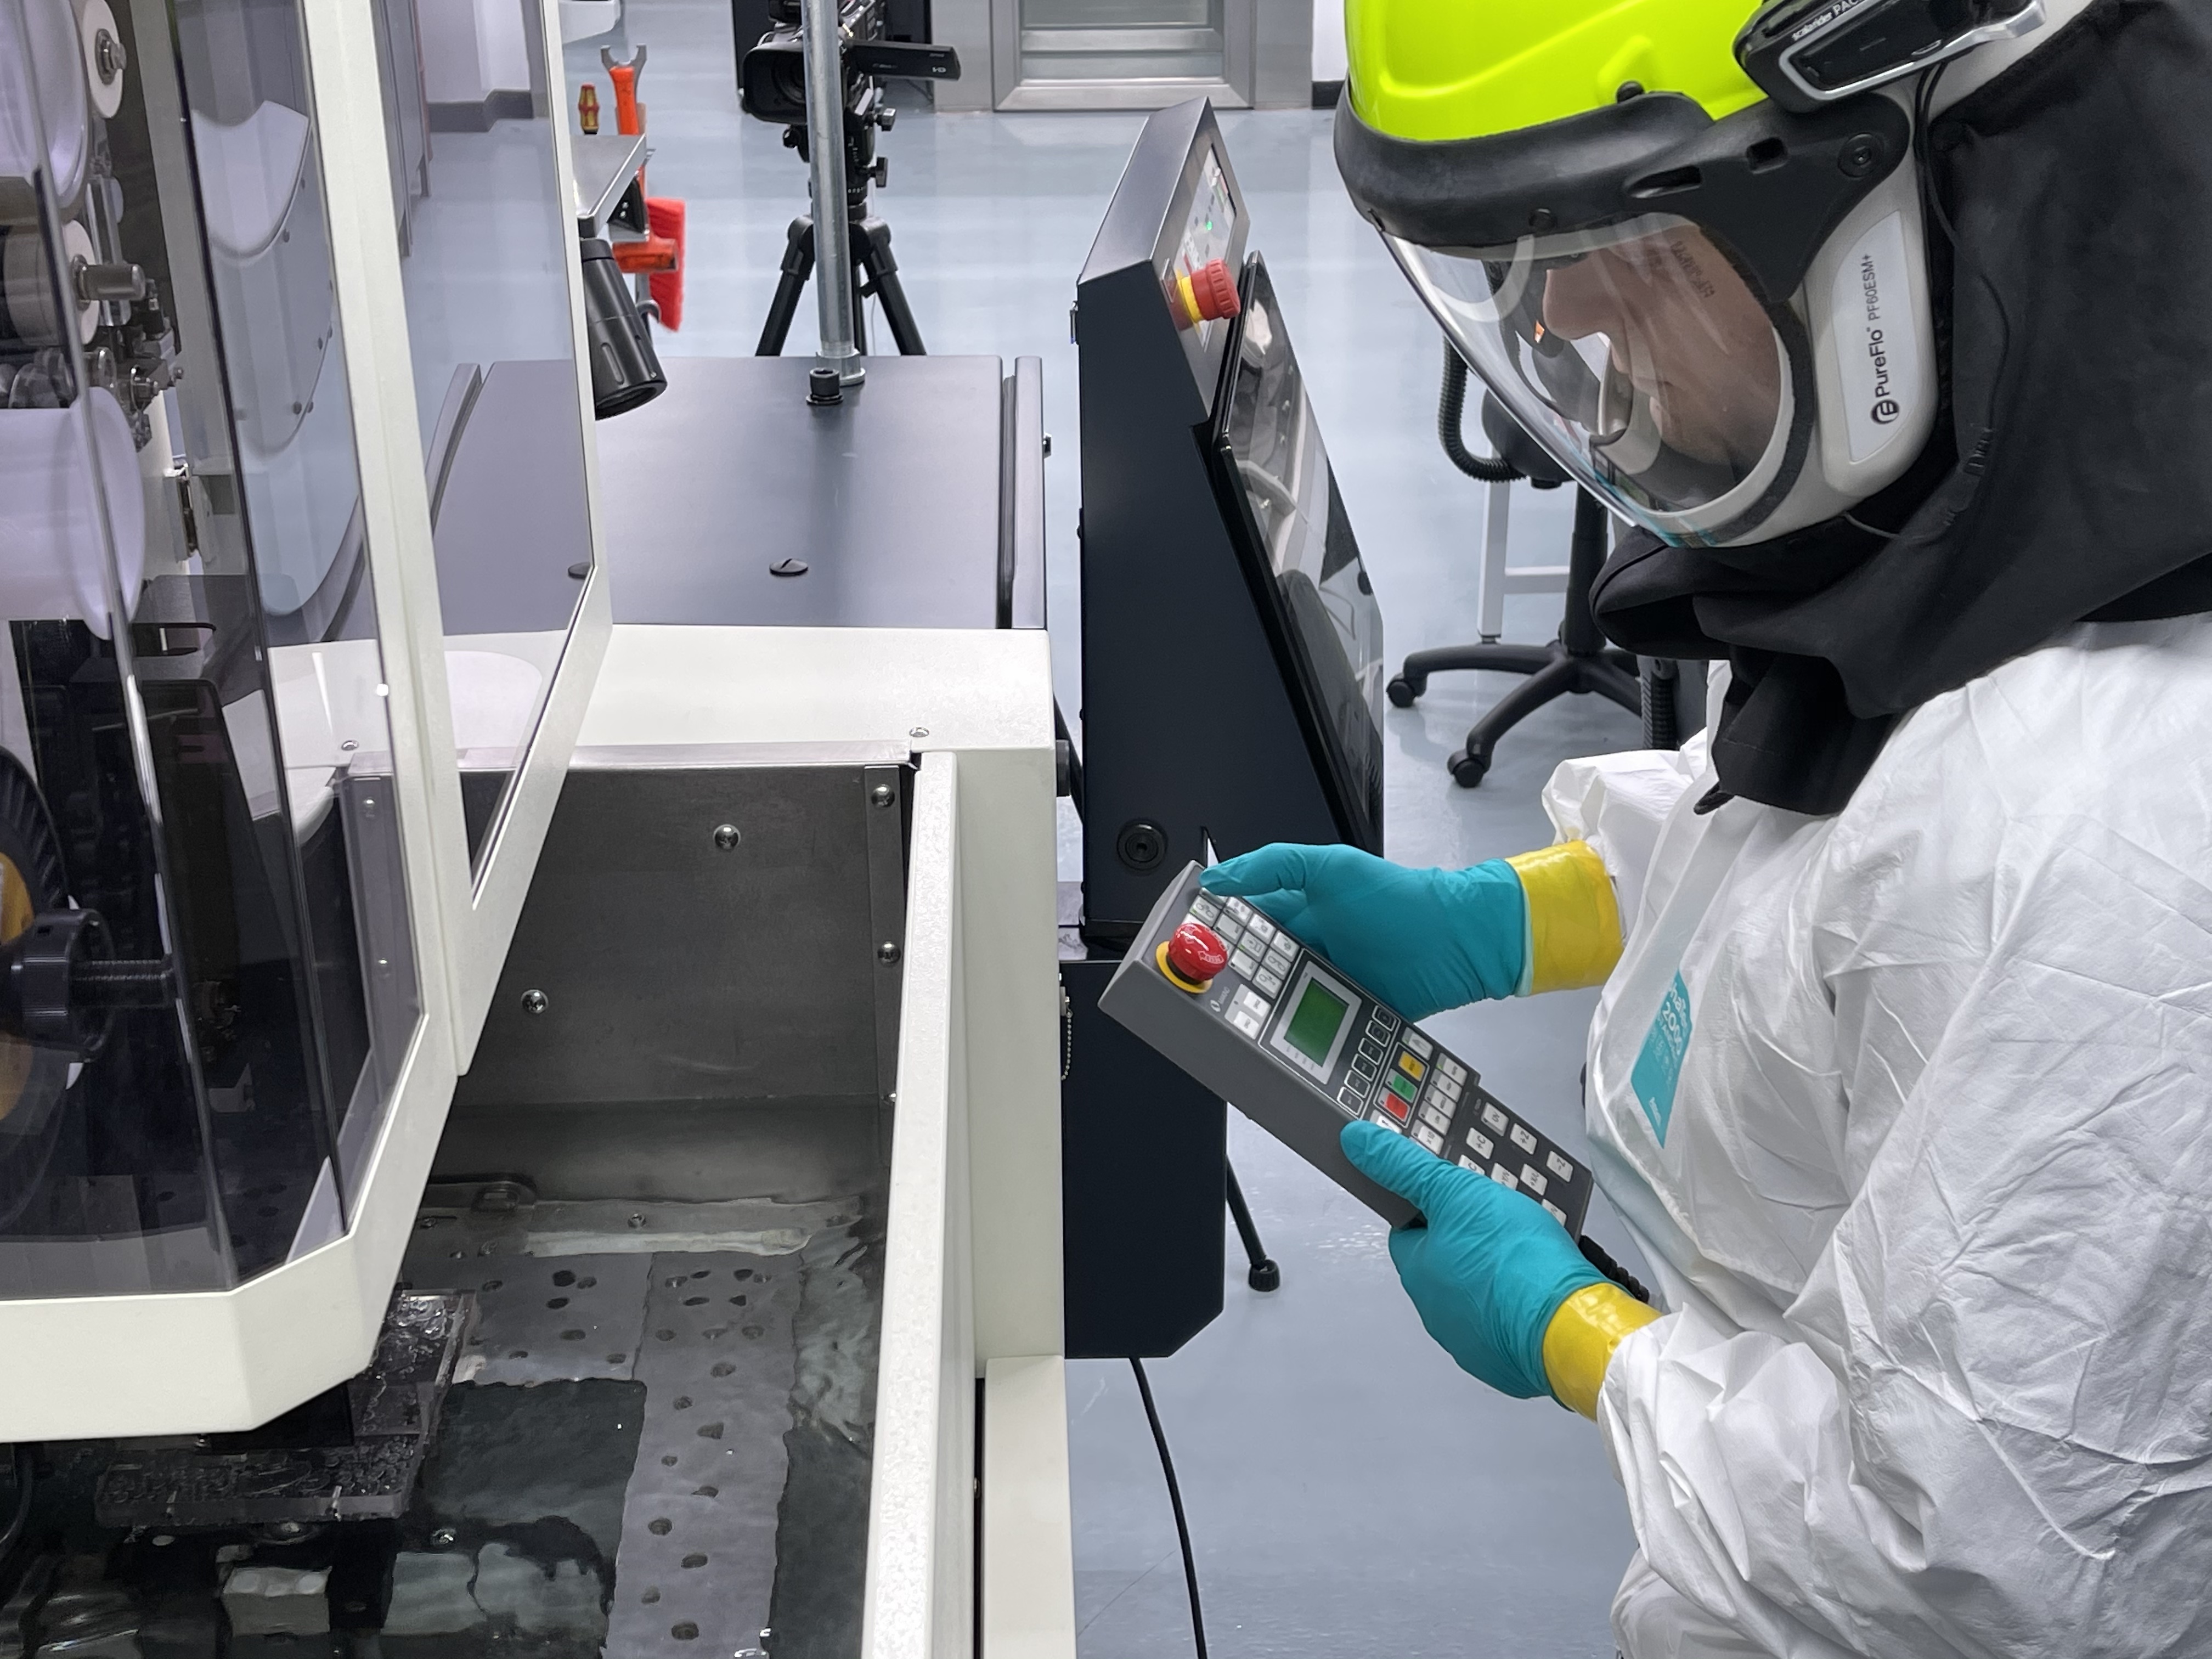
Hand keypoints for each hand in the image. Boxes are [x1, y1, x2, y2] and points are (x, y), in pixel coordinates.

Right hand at [1201, 843, 1524, 1018]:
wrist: (1456, 944)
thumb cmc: (1400, 899)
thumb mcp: (1331, 867)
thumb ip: (1272, 866)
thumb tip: (1217, 878)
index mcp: (1296, 908)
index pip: (1240, 923)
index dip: (1212, 935)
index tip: (1186, 950)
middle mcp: (1306, 947)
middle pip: (1251, 969)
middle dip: (1229, 982)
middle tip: (1205, 996)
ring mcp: (1324, 983)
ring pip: (1275, 1002)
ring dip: (1258, 1012)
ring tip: (1234, 1023)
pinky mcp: (1344, 1014)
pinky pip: (1309, 1028)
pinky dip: (1293, 1034)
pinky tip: (1275, 1041)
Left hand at [1342, 1118, 1601, 1398]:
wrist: (1569, 1325)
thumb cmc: (1516, 1261)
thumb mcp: (1455, 1191)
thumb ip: (1405, 1167)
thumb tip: (1358, 1143)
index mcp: (1419, 1271)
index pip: (1408, 1231)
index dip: (1432, 1208)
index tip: (1455, 1197)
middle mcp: (1438, 1312)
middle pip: (1446, 1262)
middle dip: (1470, 1240)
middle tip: (1501, 1220)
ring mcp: (1474, 1340)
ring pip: (1479, 1292)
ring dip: (1498, 1271)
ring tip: (1529, 1250)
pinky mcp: (1510, 1359)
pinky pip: (1510, 1320)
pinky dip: (1522, 1302)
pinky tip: (1542, 1283)